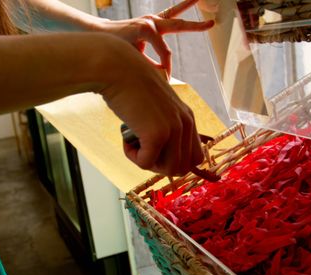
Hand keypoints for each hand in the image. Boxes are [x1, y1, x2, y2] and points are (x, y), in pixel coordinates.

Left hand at [96, 0, 213, 76]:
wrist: (102, 34)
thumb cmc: (115, 47)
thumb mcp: (132, 58)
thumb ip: (148, 65)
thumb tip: (163, 73)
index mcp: (146, 30)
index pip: (165, 52)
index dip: (167, 67)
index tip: (165, 78)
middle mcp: (151, 21)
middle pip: (178, 25)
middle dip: (195, 26)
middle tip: (211, 24)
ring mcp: (151, 19)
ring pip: (175, 13)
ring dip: (188, 5)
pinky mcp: (151, 21)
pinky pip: (169, 14)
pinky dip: (180, 9)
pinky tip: (192, 1)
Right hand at [98, 36, 204, 176]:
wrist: (116, 68)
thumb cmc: (129, 86)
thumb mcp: (156, 106)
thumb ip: (165, 124)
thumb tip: (161, 152)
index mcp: (188, 117)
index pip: (194, 157)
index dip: (173, 160)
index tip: (154, 149)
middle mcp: (185, 123)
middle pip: (182, 167)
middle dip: (161, 165)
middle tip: (143, 148)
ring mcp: (173, 129)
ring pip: (168, 170)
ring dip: (148, 162)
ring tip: (134, 142)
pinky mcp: (157, 134)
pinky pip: (146, 164)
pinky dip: (132, 157)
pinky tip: (126, 138)